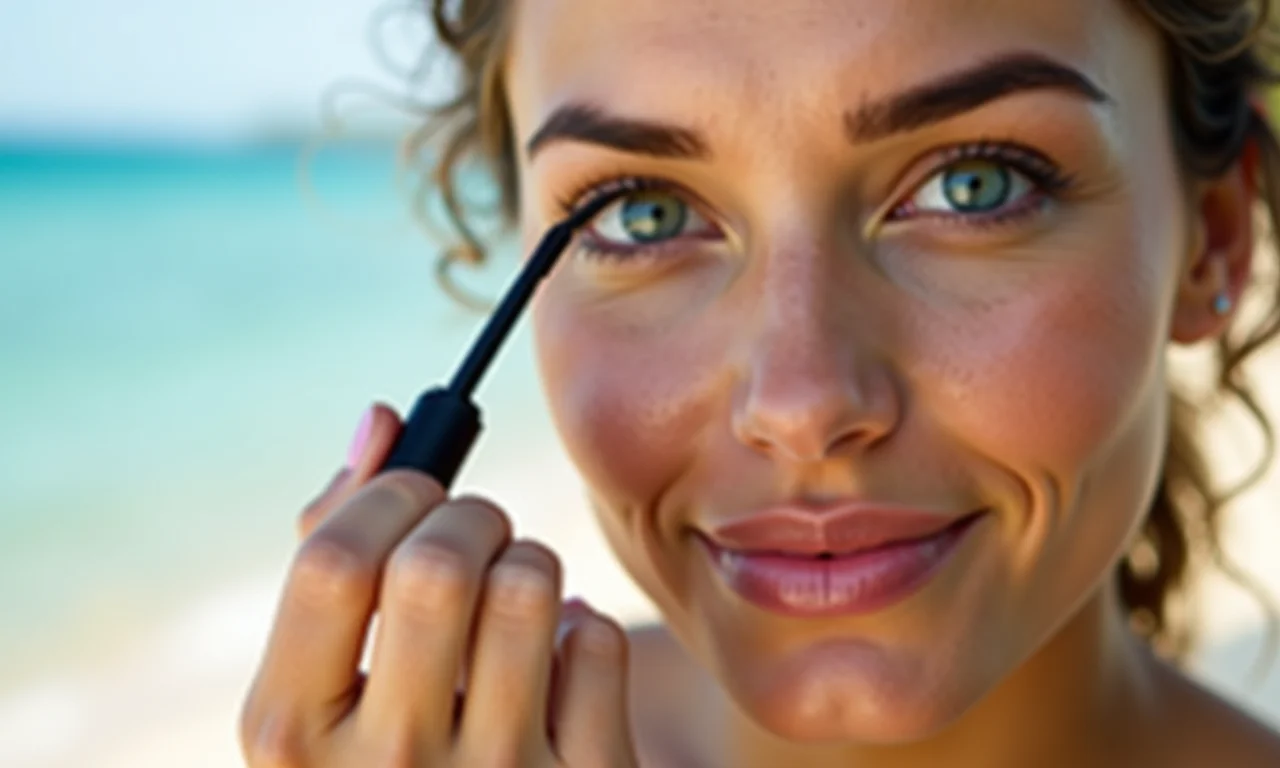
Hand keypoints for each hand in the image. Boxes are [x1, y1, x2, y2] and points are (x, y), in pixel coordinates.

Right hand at [240, 404, 639, 766]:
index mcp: (289, 736)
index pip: (330, 559)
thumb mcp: (319, 693)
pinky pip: (595, 638)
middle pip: (437, 559)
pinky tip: (553, 668)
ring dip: (528, 561)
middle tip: (475, 531)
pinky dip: (579, 629)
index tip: (413, 495)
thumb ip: (331, 552)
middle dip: (469, 514)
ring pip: (530, 583)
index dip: (384, 497)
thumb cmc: (380, 760)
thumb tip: (381, 420)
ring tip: (513, 596)